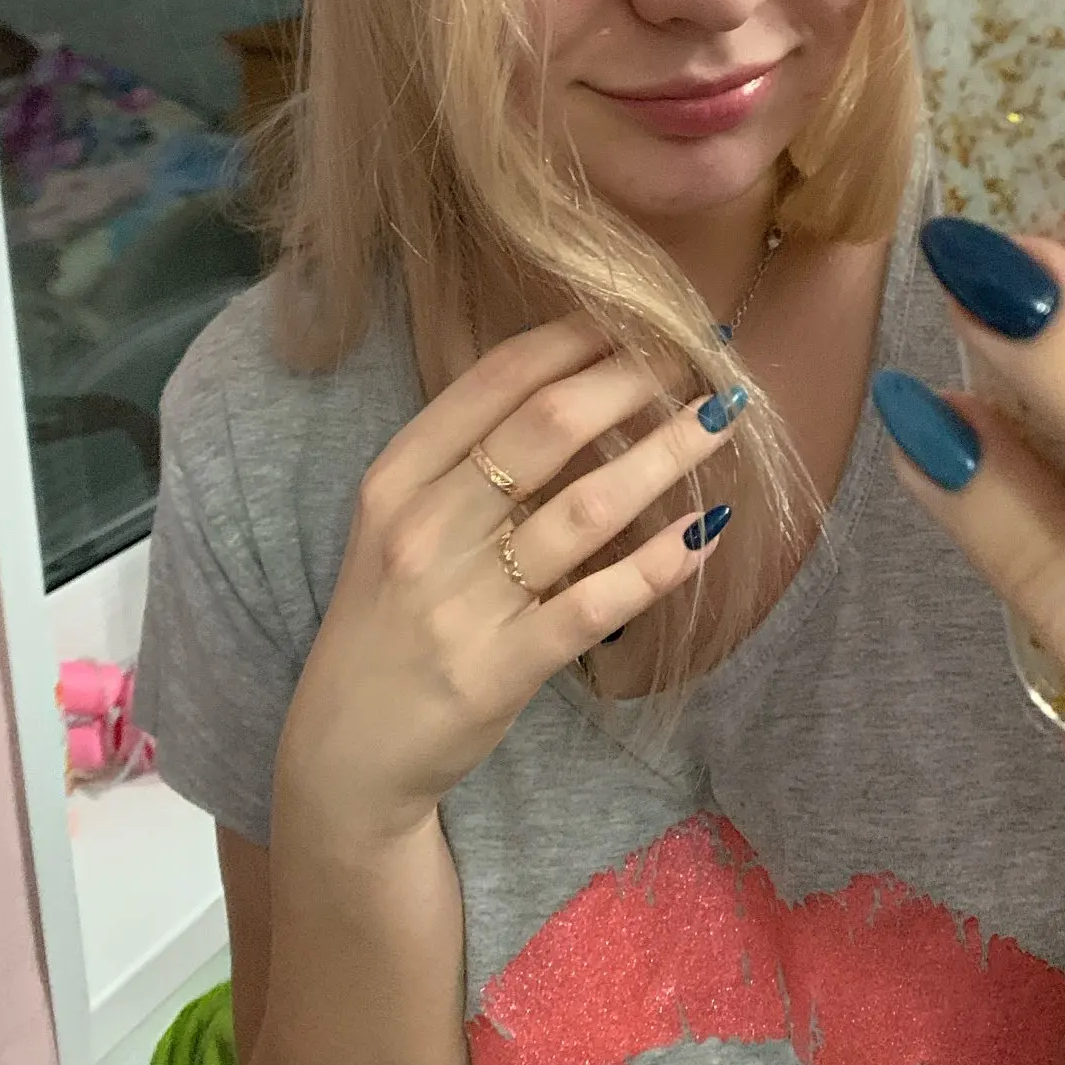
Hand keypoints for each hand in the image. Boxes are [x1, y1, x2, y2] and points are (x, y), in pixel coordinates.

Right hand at [277, 314, 742, 846]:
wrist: (344, 751)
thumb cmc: (389, 620)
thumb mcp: (399, 523)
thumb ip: (469, 460)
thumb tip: (578, 388)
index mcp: (398, 477)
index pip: (497, 378)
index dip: (578, 336)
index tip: (641, 314)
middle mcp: (425, 527)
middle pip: (549, 425)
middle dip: (635, 379)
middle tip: (700, 358)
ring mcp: (461, 600)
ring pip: (587, 507)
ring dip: (666, 455)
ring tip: (720, 421)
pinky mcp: (500, 667)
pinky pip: (598, 602)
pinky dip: (659, 563)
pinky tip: (705, 531)